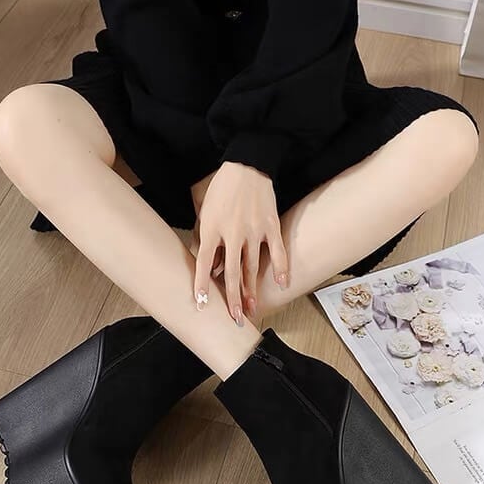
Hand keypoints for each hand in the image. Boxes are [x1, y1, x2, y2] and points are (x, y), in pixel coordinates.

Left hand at [193, 161, 288, 324]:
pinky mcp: (270, 225)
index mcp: (212, 228)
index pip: (205, 262)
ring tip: (251, 308)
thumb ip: (204, 238)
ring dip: (251, 289)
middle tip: (234, 318)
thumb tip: (210, 266)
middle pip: (232, 272)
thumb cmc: (222, 190)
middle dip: (232, 297)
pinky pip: (276, 251)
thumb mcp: (205, 212)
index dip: (202, 284)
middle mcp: (232, 232)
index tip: (202, 303)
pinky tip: (281, 284)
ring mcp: (253, 230)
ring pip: (252, 266)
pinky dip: (280, 268)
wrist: (247, 165)